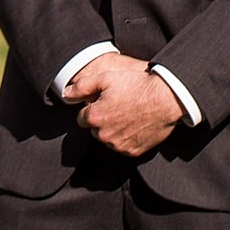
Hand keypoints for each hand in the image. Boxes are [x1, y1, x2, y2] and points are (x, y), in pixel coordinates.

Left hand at [63, 52, 182, 156]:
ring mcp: (119, 145)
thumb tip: (65, 93)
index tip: (104, 101)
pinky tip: (135, 124)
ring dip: (112, 130)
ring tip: (127, 114)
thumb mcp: (105, 78)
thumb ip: (81, 87)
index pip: (82, 118)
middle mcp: (104, 136)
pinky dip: (126, 138)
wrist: (165, 99)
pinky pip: (122, 146)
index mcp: (94, 118)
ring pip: (108, 139)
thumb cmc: (135, 86)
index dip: (92, 108)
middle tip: (117, 106)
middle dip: (101, 120)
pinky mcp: (133, 152)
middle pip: (94, 129)